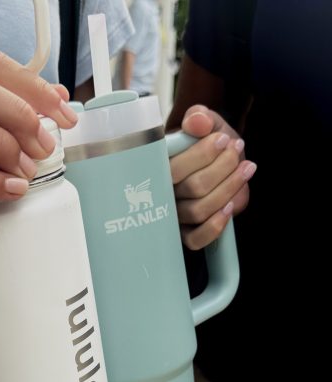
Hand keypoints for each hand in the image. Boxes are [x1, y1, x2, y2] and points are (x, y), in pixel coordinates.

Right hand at [170, 104, 255, 249]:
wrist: (219, 162)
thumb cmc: (208, 145)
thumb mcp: (206, 125)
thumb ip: (200, 118)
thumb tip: (196, 122)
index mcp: (158, 167)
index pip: (174, 168)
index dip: (202, 155)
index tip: (224, 139)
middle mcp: (162, 194)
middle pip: (192, 188)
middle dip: (223, 167)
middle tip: (237, 149)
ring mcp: (173, 216)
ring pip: (199, 211)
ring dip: (229, 188)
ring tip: (247, 168)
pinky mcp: (186, 234)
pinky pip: (195, 240)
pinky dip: (214, 226)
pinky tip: (231, 207)